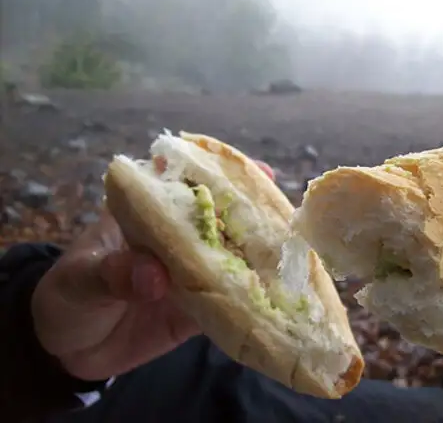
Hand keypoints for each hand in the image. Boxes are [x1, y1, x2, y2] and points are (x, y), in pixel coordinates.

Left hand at [32, 159, 274, 381]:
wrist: (67, 350)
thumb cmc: (67, 297)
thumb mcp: (79, 280)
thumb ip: (113, 273)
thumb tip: (155, 276)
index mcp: (146, 215)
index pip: (185, 183)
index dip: (220, 172)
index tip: (256, 172)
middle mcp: (176, 238)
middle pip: (220, 219)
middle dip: (254, 214)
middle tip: (289, 216)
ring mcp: (190, 273)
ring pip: (231, 258)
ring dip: (260, 256)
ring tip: (295, 253)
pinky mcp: (197, 308)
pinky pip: (227, 302)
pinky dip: (250, 300)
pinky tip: (280, 297)